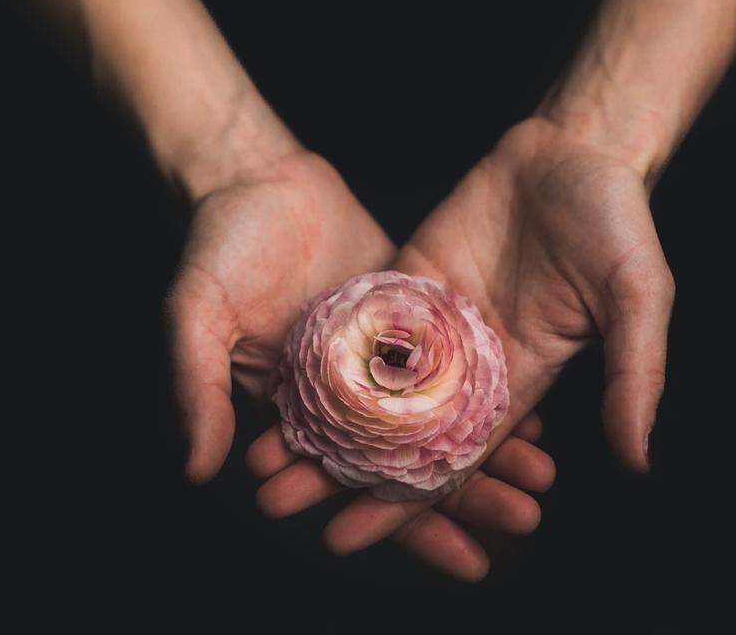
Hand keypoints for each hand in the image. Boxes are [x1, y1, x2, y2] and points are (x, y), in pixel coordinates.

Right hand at [169, 145, 554, 578]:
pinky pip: (457, 358)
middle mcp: (347, 392)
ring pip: (444, 416)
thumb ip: (196, 387)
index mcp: (301, 409)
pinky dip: (491, 387)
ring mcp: (382, 354)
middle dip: (471, 499)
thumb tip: (195, 469)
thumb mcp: (196, 314)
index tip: (468, 561)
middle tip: (523, 520)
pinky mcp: (410, 311)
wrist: (256, 173)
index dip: (408, 527)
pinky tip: (537, 410)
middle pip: (416, 462)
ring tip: (541, 478)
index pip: (358, 485)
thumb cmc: (217, 244)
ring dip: (491, 449)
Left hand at [252, 115, 673, 555]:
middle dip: (341, 469)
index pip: (451, 457)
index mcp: (518, 378)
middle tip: (276, 501)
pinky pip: (363, 318)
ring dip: (319, 416)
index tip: (346, 536)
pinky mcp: (410, 275)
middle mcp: (469, 360)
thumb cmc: (617, 221)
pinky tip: (278, 375)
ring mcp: (435, 318)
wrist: (574, 148)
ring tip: (262, 452)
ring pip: (368, 380)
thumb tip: (637, 459)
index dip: (401, 501)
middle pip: (395, 430)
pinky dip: (323, 350)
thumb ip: (634, 373)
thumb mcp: (639, 297)